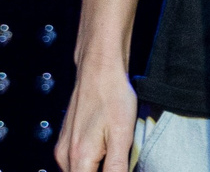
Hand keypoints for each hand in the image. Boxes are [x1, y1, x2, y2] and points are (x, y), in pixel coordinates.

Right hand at [54, 57, 136, 171]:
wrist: (99, 69)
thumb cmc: (112, 96)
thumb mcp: (122, 135)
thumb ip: (117, 166)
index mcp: (79, 158)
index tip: (118, 167)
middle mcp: (64, 156)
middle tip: (120, 159)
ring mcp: (64, 148)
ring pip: (79, 171)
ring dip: (97, 168)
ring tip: (114, 151)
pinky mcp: (67, 141)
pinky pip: (77, 161)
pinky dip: (92, 162)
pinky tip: (107, 148)